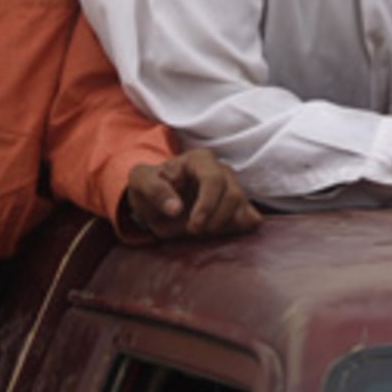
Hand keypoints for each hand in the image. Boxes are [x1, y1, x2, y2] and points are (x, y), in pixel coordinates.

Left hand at [123, 148, 261, 238]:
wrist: (157, 197)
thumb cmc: (150, 185)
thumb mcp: (140, 182)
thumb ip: (155, 191)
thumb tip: (175, 208)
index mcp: (199, 159)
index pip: (213, 179)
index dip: (207, 205)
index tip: (194, 226)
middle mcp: (221, 170)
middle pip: (233, 195)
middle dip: (215, 220)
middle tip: (194, 232)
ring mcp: (233, 186)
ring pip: (243, 207)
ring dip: (224, 226)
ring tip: (203, 232)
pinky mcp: (239, 204)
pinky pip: (250, 218)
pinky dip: (239, 228)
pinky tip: (220, 232)